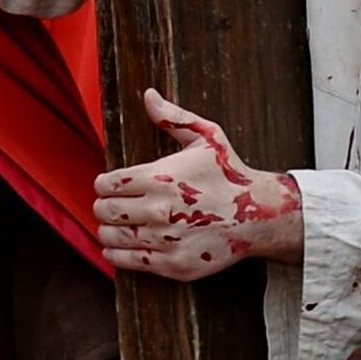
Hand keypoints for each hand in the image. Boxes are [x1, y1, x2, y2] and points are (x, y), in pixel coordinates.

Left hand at [93, 89, 303, 279]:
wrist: (257, 214)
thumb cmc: (229, 172)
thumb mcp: (206, 136)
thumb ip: (173, 117)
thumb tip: (148, 95)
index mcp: (161, 176)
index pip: (109, 183)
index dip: (103, 183)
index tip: (106, 184)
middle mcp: (159, 210)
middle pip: (106, 210)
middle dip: (103, 206)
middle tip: (107, 204)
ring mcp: (166, 239)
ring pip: (112, 237)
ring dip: (107, 230)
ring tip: (112, 225)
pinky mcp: (173, 264)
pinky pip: (129, 263)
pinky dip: (116, 254)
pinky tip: (116, 247)